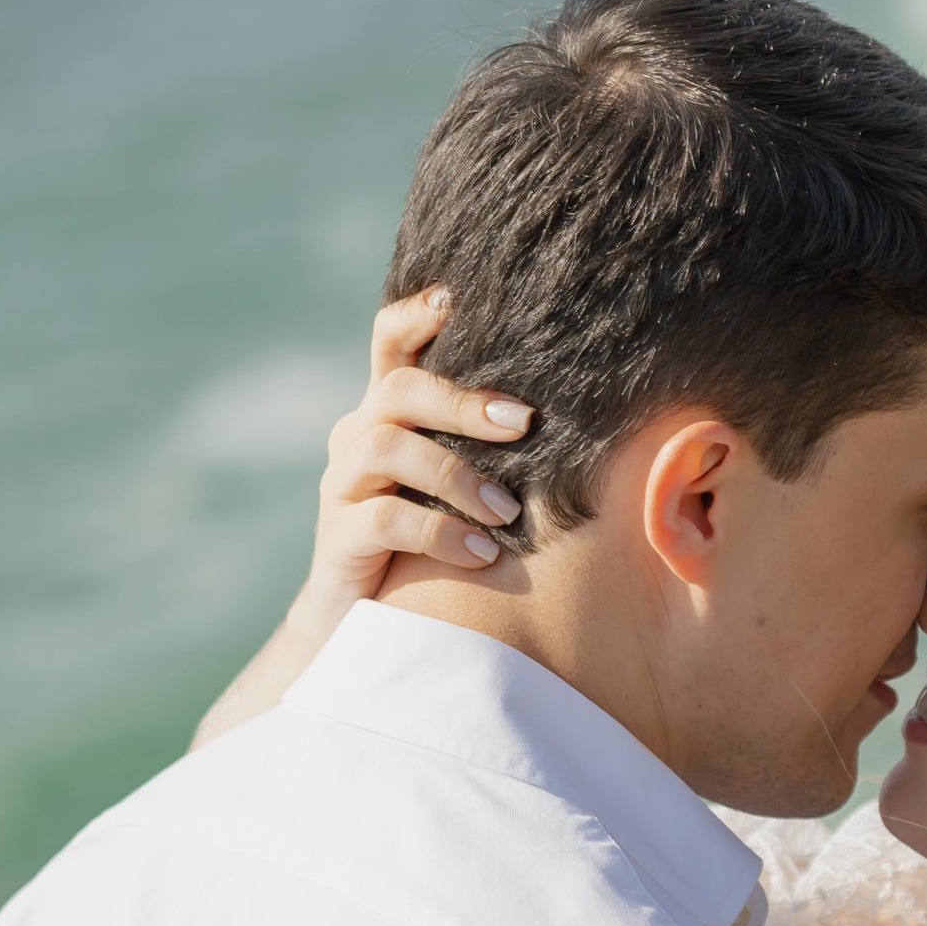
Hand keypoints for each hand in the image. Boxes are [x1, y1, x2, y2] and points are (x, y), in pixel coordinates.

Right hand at [191, 291, 535, 747]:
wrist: (361, 625)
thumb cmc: (435, 546)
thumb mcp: (463, 486)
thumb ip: (497, 446)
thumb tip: (587, 408)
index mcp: (389, 411)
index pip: (391, 339)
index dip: (418, 312)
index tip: (459, 299)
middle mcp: (358, 435)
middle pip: (400, 388)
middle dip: (464, 400)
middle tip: (526, 423)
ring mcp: (343, 484)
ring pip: (389, 447)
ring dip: (458, 475)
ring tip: (508, 511)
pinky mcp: (339, 536)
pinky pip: (386, 517)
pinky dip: (441, 531)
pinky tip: (484, 553)